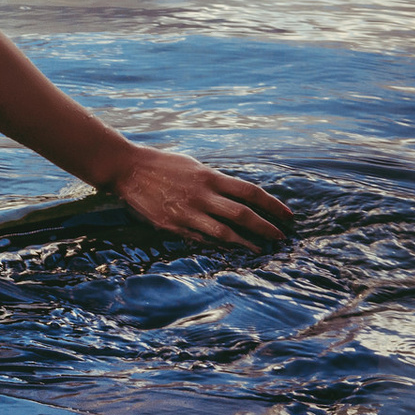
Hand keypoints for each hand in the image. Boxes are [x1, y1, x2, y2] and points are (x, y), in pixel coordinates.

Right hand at [106, 146, 293, 251]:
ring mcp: (187, 212)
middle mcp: (201, 195)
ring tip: (259, 249)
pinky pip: (201, 238)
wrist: (126, 169)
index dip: (272, 204)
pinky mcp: (172, 225)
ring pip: (225, 233)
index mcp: (209, 176)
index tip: (287, 215)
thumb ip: (215, 182)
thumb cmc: (162, 165)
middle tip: (280, 237)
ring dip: (245, 243)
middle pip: (243, 214)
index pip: (250, 192)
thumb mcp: (194, 167)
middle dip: (266, 227)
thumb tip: (237, 198)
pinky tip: (228, 247)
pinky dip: (218, 244)